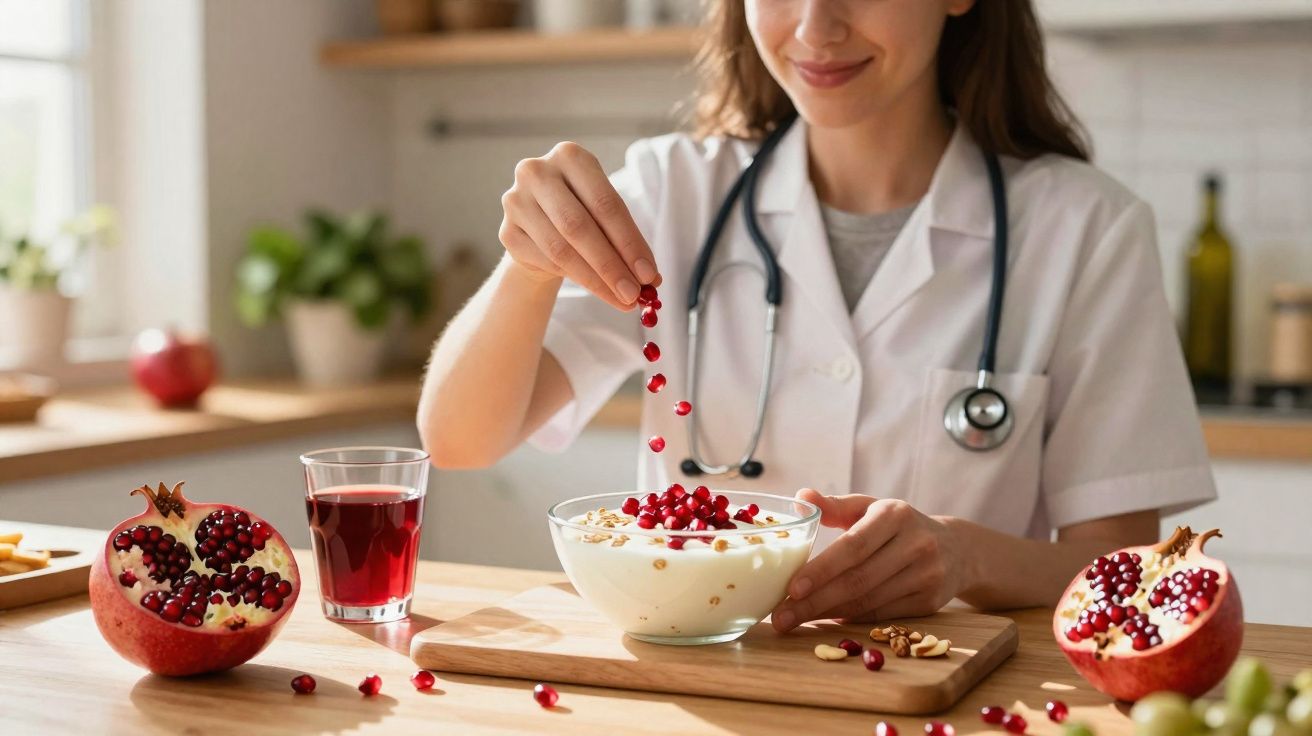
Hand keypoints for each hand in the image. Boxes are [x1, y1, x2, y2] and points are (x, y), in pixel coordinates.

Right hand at [499, 141, 660, 309]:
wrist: (541, 226)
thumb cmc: (584, 214)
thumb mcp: (607, 218)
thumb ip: (628, 243)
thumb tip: (652, 279)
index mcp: (570, 156)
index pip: (606, 203)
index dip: (630, 242)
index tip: (649, 275)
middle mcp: (537, 172)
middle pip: (579, 227)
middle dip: (611, 266)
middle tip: (634, 295)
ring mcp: (516, 201)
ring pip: (560, 250)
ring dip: (595, 280)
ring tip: (621, 299)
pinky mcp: (507, 232)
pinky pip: (545, 262)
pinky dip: (574, 278)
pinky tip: (593, 286)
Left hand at [771, 489, 965, 631]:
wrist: (957, 549)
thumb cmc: (899, 526)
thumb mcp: (871, 507)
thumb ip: (835, 506)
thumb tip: (799, 497)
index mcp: (895, 515)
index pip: (854, 546)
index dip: (822, 569)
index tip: (792, 588)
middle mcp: (916, 544)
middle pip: (858, 580)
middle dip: (815, 602)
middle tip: (780, 616)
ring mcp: (927, 576)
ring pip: (868, 601)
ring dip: (827, 614)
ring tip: (794, 620)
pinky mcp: (930, 603)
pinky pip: (881, 615)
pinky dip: (849, 619)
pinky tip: (825, 620)